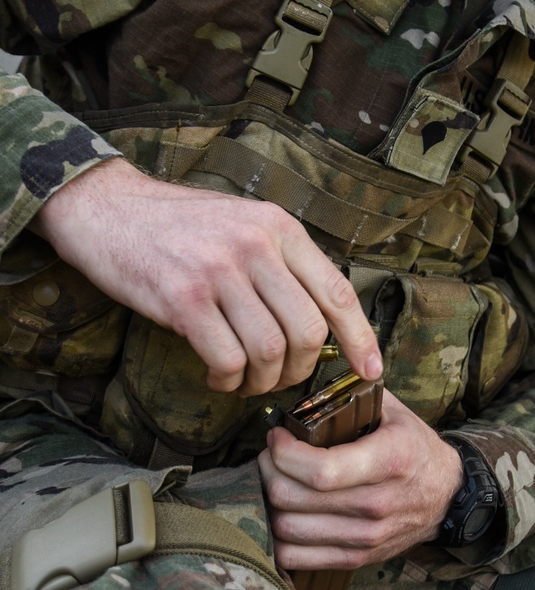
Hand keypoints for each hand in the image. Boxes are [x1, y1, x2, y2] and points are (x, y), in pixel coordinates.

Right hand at [32, 157, 380, 396]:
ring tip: (245, 380)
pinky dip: (228, 380)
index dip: (360, 337)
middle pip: (307, 331)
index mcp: (279, 226)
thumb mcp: (243, 222)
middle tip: (280, 379)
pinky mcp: (184, 299)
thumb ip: (280, 261)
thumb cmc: (178, 224)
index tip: (371, 370)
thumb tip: (317, 319)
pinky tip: (217, 375)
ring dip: (262, 381)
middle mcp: (257, 246)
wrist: (108, 208)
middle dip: (301, 369)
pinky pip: (228, 360)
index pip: (337, 290)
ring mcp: (221, 272)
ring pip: (270, 351)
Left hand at [259, 390, 464, 569]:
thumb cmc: (414, 448)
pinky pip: (296, 558)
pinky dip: (276, 539)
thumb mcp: (394, 412)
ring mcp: (366, 536)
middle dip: (268, 471)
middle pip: (293, 498)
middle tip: (269, 455)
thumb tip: (306, 388)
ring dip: (267, 503)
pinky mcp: (356, 558)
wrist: (447, 496)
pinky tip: (281, 513)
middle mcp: (377, 503)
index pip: (320, 470)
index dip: (284, 452)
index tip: (277, 436)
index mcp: (389, 460)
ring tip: (273, 481)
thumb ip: (353, 395)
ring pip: (288, 530)